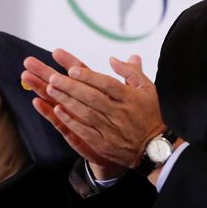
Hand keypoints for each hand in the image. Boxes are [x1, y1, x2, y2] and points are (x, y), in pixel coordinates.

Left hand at [24, 49, 164, 168]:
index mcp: (130, 98)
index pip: (107, 84)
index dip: (89, 77)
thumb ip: (130, 72)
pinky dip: (70, 121)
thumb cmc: (150, 114)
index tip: (72, 69)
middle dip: (70, 87)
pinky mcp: (104, 144)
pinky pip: (85, 131)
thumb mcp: (147, 89)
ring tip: (50, 89)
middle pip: (92, 97)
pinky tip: (58, 111)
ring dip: (67, 101)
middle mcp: (120, 113)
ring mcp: (112, 130)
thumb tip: (113, 59)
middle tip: (52, 77)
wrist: (155, 148)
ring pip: (86, 113)